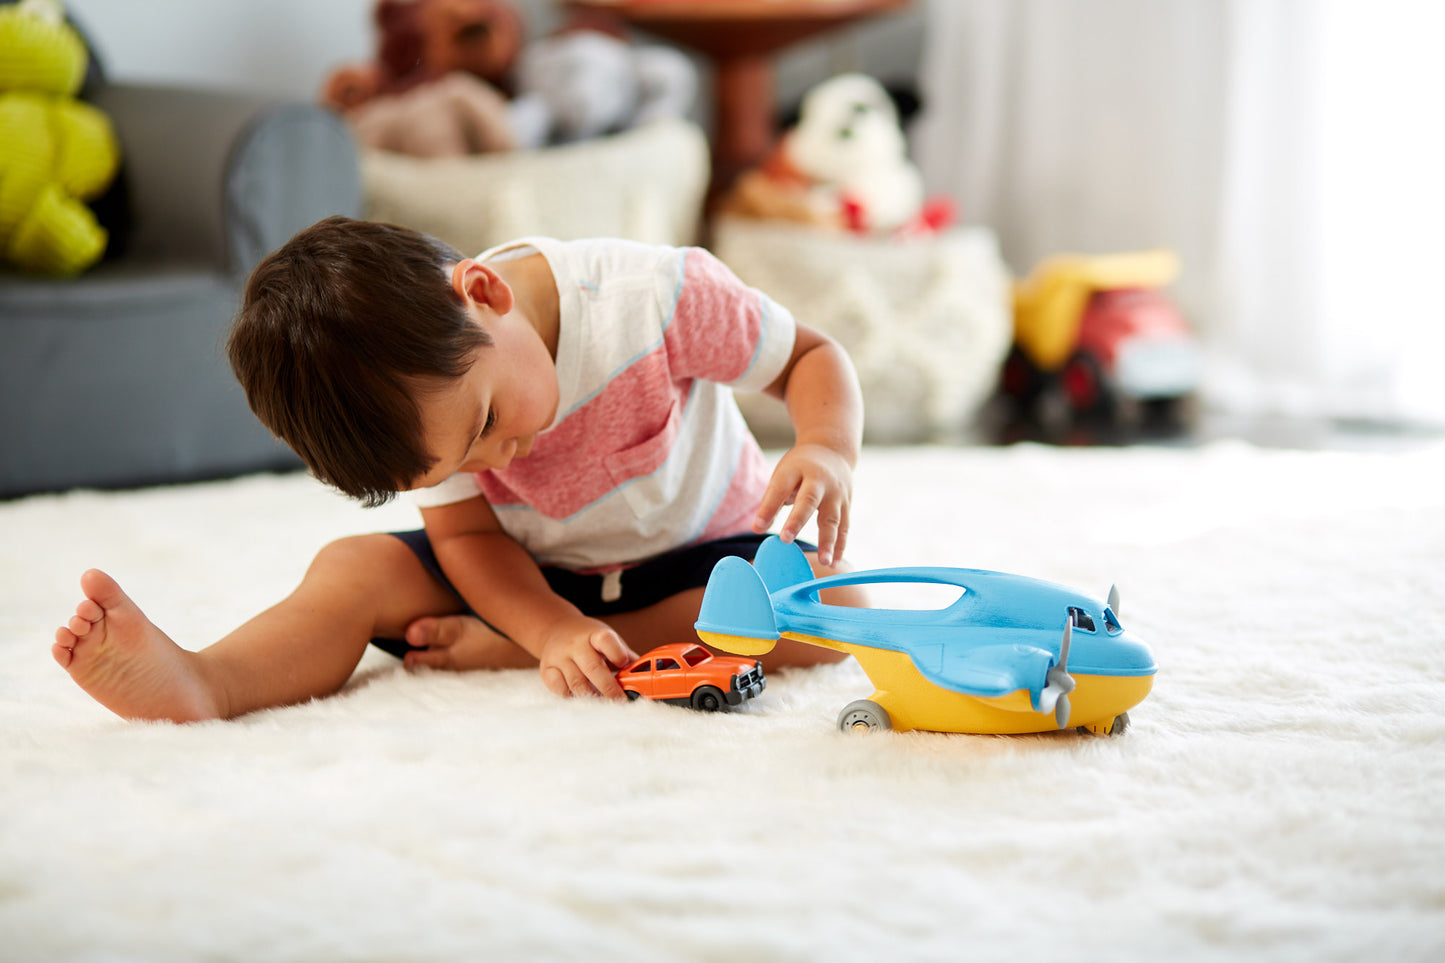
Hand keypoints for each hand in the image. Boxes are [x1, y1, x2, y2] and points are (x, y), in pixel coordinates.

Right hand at [536, 615, 637, 698]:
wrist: (556, 628)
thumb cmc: (589, 638)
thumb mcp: (608, 639)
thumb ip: (625, 656)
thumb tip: (646, 675)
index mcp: (594, 634)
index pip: (606, 640)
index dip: (617, 654)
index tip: (625, 665)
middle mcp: (575, 645)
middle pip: (593, 668)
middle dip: (609, 689)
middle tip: (621, 702)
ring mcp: (559, 657)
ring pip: (576, 683)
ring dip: (593, 697)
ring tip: (605, 706)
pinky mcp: (547, 669)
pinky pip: (559, 689)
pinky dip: (573, 698)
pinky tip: (583, 700)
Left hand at [753, 443, 853, 566]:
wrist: (832, 450)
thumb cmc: (799, 468)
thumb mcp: (783, 475)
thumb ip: (772, 500)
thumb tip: (758, 529)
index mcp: (797, 469)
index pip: (780, 488)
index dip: (769, 507)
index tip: (757, 527)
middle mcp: (819, 480)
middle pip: (809, 501)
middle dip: (797, 521)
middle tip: (785, 540)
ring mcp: (836, 492)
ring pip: (833, 518)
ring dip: (828, 541)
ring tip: (824, 562)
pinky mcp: (847, 504)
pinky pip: (844, 527)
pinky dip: (839, 545)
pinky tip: (833, 562)